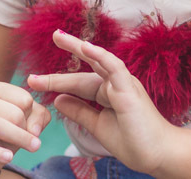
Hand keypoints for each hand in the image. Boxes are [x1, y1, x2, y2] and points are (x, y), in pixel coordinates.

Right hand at [0, 81, 50, 177]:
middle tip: (28, 140)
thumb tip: (34, 131)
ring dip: (19, 138)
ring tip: (33, 148)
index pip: (24, 99)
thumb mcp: (23, 119)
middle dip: (25, 129)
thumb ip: (38, 116)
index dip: (32, 115)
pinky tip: (9, 157)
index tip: (28, 125)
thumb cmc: (3, 131)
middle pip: (14, 114)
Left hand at [26, 30, 177, 174]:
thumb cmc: (133, 141)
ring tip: (60, 37)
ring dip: (80, 47)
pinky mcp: (130, 89)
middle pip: (87, 66)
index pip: (78, 83)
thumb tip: (58, 99)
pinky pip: (114, 68)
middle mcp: (115, 84)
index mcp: (108, 93)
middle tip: (53, 35)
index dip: (56, 81)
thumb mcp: (98, 126)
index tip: (32, 80)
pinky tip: (85, 48)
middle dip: (69, 51)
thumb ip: (80, 112)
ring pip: (99, 60)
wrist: (157, 155)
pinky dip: (100, 56)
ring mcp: (123, 84)